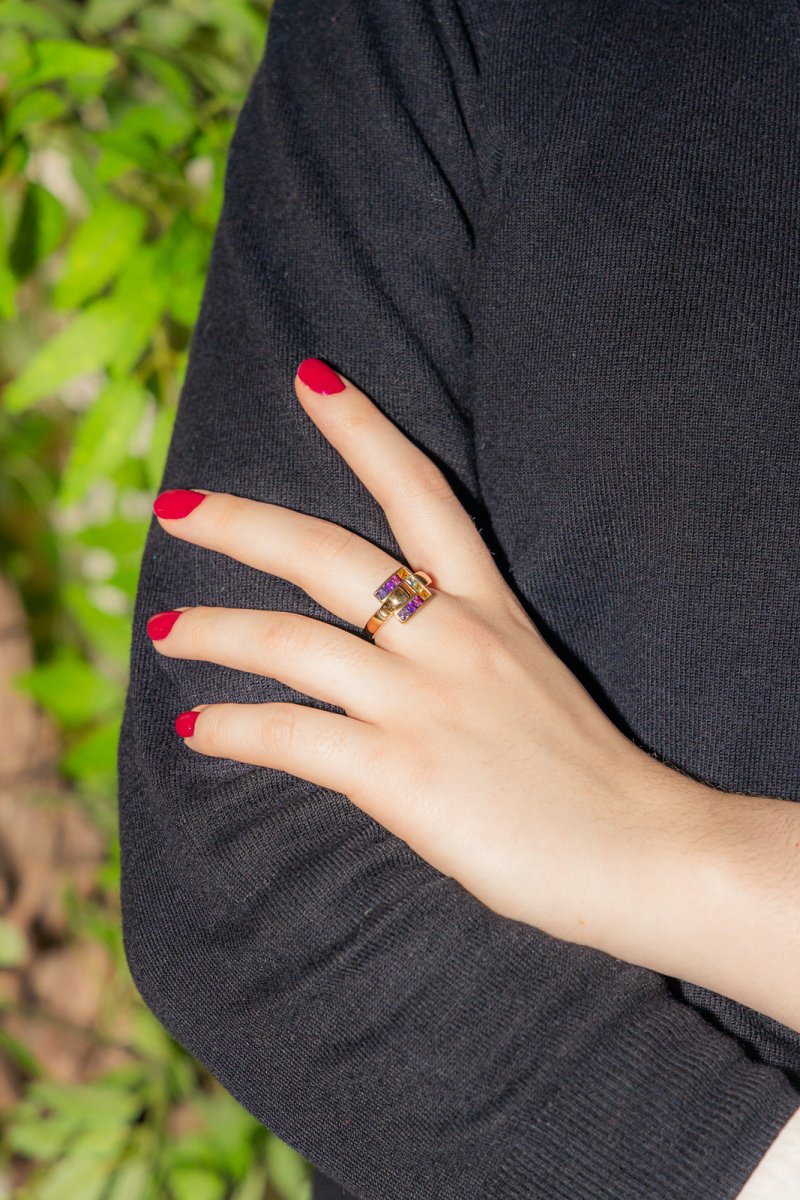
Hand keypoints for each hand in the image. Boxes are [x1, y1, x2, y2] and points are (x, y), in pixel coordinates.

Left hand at [147, 358, 704, 958]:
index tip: (311, 379)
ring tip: (165, 634)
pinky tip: (197, 728)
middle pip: (325, 556)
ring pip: (289, 642)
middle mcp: (453, 638)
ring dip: (213, 632)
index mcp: (491, 609)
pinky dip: (233, 728)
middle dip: (240, 523)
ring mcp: (425, 702)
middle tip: (174, 508)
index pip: (420, 492)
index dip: (361, 429)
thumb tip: (392, 664)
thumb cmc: (591, 778)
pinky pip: (291, 735)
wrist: (647, 854)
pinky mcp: (403, 773)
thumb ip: (464, 658)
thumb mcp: (531, 683)